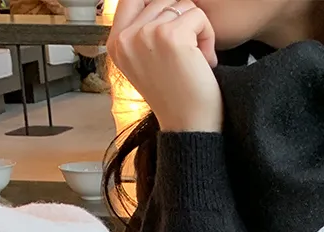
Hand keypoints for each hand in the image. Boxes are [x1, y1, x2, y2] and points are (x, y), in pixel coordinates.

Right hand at [106, 0, 222, 122]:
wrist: (189, 127)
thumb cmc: (173, 96)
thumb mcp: (144, 59)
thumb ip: (141, 28)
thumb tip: (153, 2)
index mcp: (116, 43)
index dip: (156, 6)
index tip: (171, 30)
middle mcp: (126, 38)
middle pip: (162, 0)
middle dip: (180, 20)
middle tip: (184, 54)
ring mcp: (146, 34)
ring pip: (181, 4)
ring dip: (195, 29)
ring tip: (193, 59)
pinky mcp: (171, 36)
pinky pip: (198, 15)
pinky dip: (208, 36)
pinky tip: (203, 61)